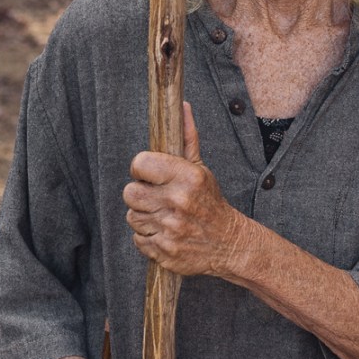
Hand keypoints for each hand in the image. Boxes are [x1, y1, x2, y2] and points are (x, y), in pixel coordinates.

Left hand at [124, 103, 248, 276]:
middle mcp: (178, 202)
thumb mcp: (201, 168)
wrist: (229, 244)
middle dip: (140, 194)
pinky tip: (164, 232)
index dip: (141, 169)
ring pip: (132, 217)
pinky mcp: (164, 252)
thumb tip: (182, 106)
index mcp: (187, 177)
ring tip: (162, 214)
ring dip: (144, 216)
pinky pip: (138, 239)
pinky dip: (148, 237)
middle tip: (155, 196)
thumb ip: (186, 138)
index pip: (139, 164)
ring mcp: (171, 229)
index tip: (148, 173)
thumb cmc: (210, 201)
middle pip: (129, 193)